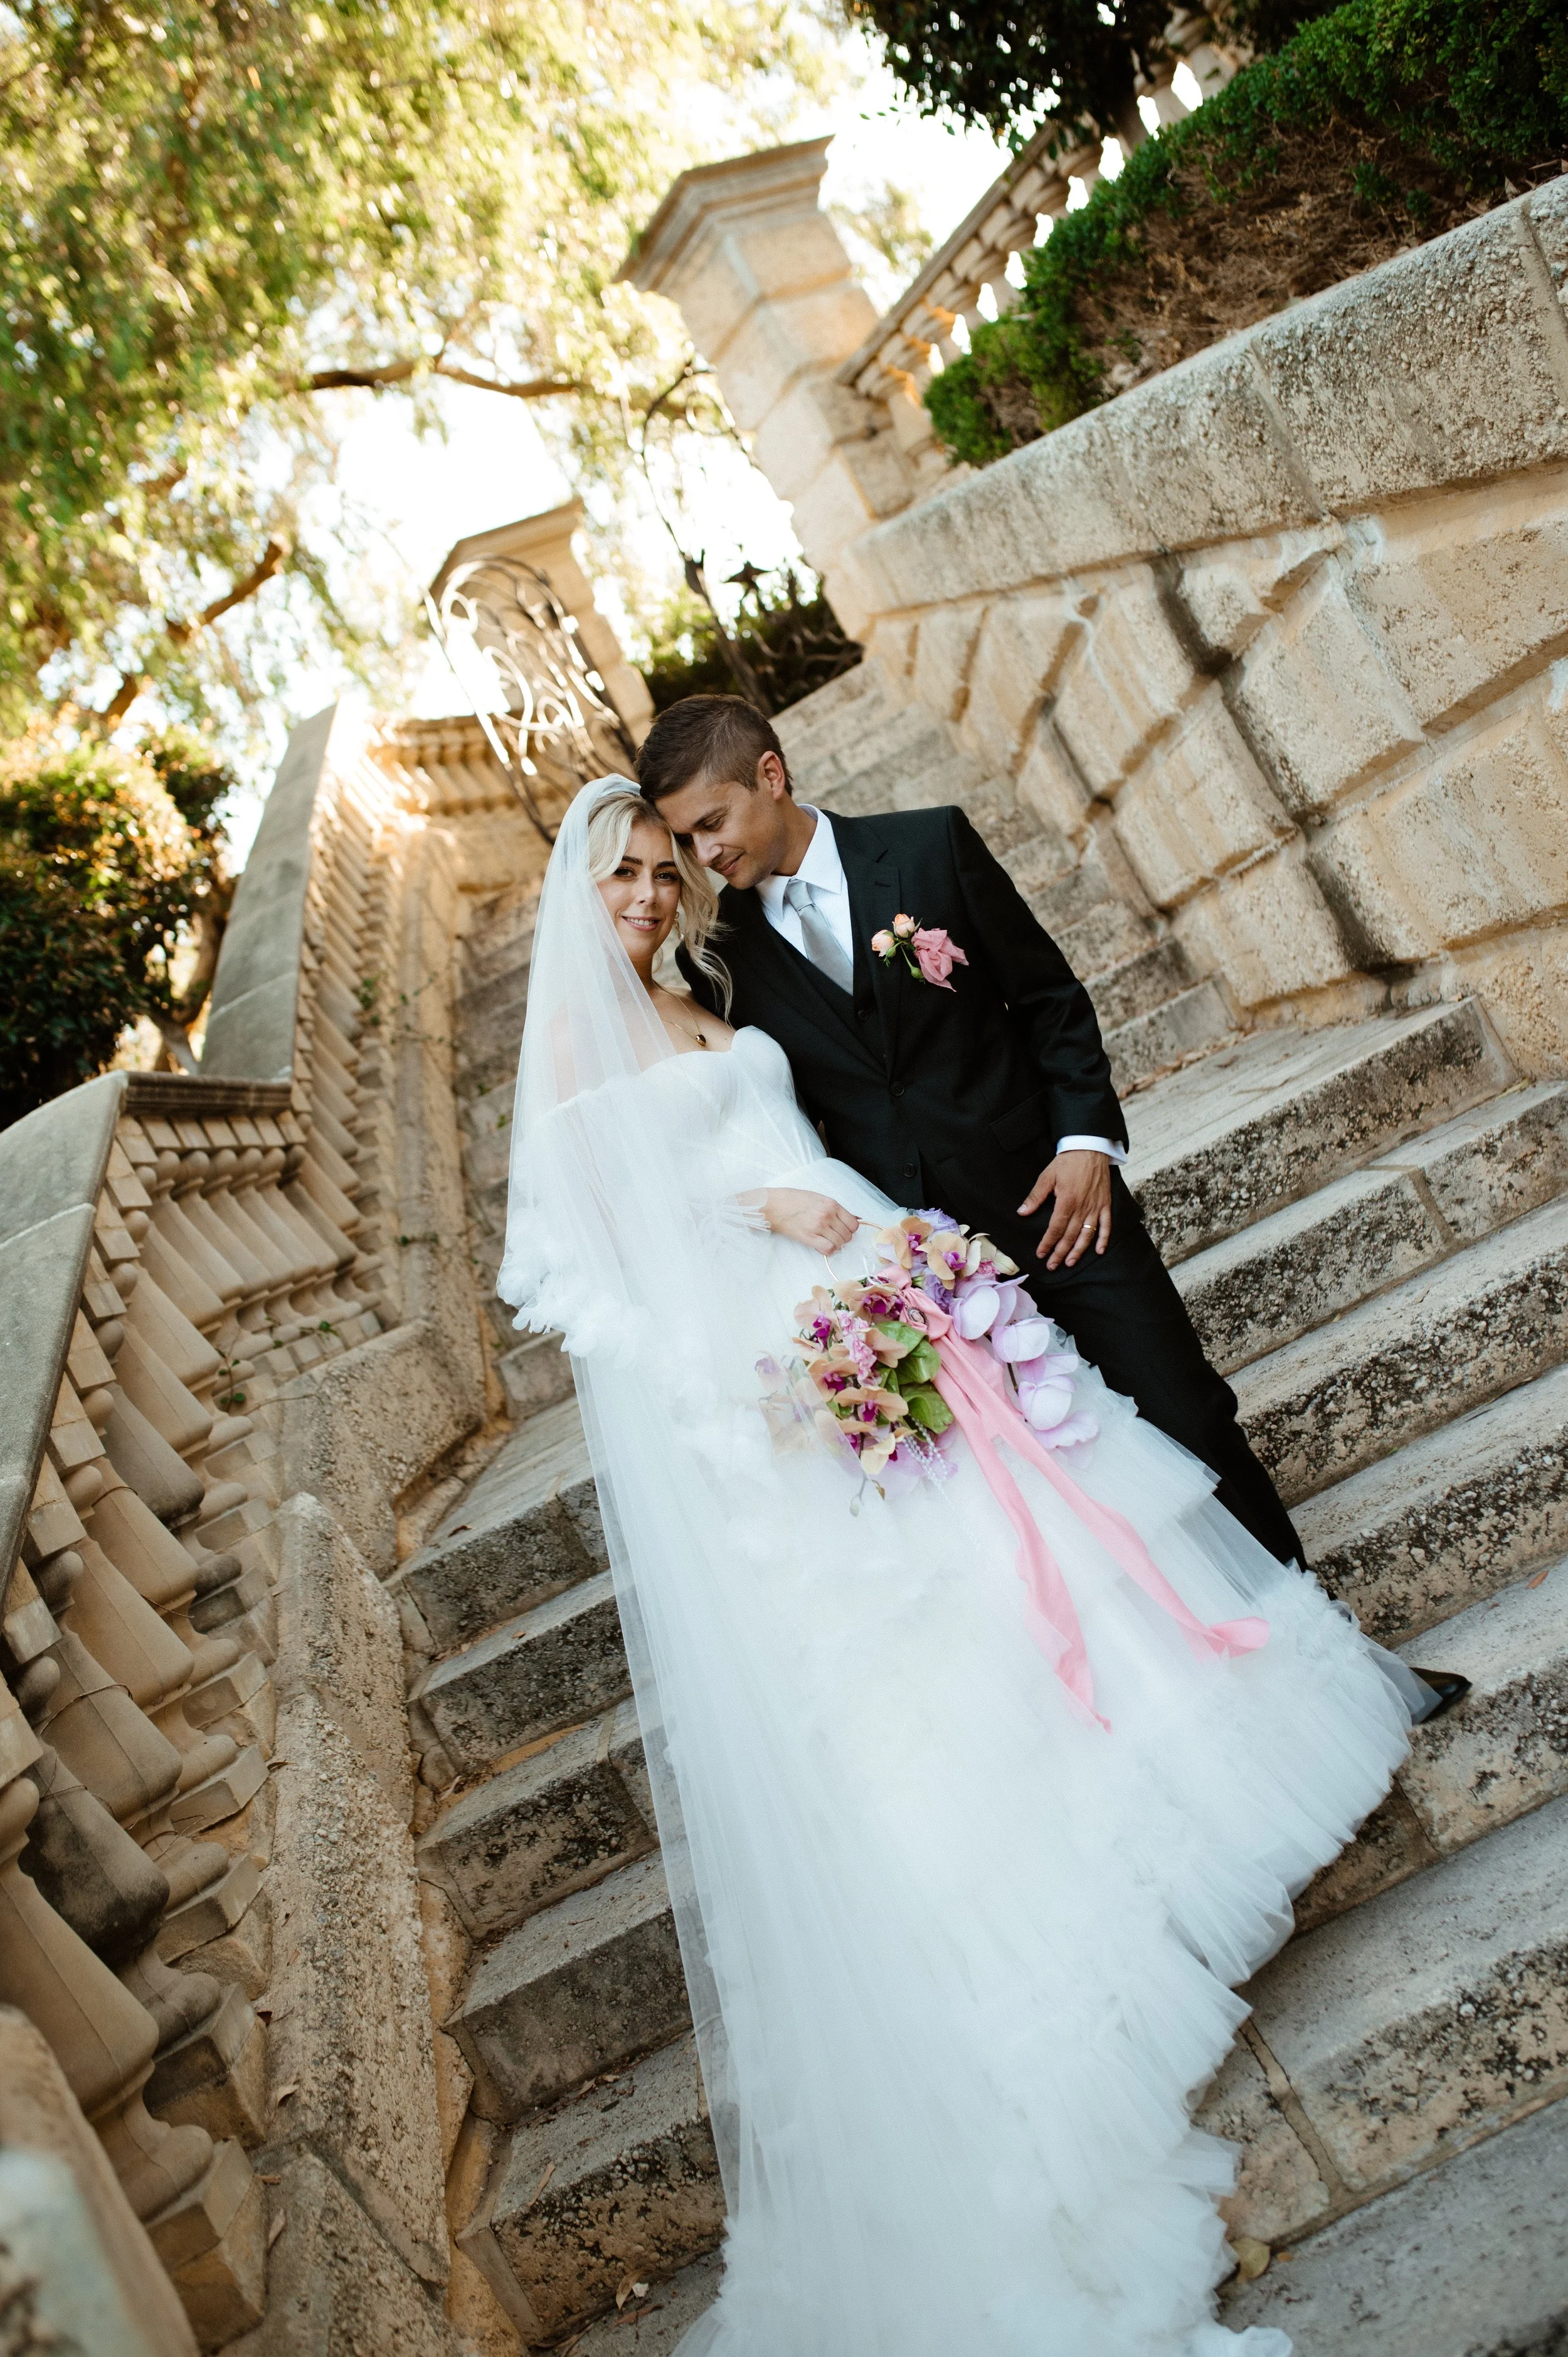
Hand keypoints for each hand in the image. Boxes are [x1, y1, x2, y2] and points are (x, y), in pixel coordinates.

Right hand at [763, 1189, 860, 1252]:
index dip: (850, 1229)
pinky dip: (828, 1250)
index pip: (853, 1223)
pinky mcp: (809, 1237)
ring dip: (836, 1245)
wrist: (775, 1205)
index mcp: (831, 1204)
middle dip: (843, 1238)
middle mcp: (827, 1215)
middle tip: (833, 1237)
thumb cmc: (794, 1200)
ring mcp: (819, 1226)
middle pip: (847, 1235)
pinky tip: (821, 1246)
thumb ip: (836, 1209)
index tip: (844, 1230)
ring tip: (826, 1241)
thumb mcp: (818, 1198)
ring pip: (840, 1243)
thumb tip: (856, 1217)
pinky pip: (829, 1249)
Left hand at [1019, 1150, 1111, 1268]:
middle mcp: (1082, 1208)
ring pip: (1087, 1234)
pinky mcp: (1105, 1204)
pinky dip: (1104, 1239)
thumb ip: (1035, 1196)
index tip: (1041, 1254)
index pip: (1056, 1228)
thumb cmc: (1067, 1162)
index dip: (1048, 1243)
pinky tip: (1099, 1251)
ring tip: (1070, 1262)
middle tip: (1052, 1265)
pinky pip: (1106, 1225)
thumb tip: (1022, 1212)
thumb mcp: (1047, 1176)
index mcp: (1066, 1201)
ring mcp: (1095, 1207)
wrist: (1090, 1148)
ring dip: (1079, 1250)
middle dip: (1060, 1252)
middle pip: (1070, 1236)